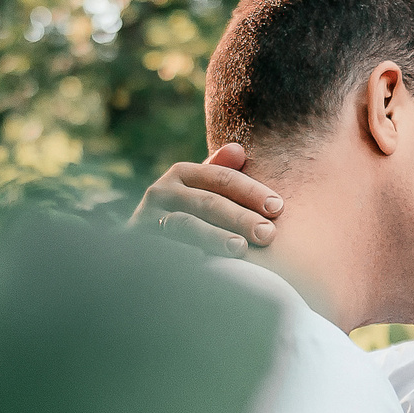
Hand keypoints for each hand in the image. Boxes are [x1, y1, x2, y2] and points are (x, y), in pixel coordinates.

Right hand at [127, 142, 283, 256]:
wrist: (135, 246)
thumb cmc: (180, 214)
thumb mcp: (198, 190)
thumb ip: (220, 172)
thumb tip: (240, 150)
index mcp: (181, 174)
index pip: (221, 178)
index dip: (251, 191)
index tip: (278, 207)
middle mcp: (161, 192)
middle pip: (208, 202)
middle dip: (240, 218)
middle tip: (268, 234)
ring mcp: (146, 218)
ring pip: (186, 225)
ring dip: (215, 237)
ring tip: (241, 248)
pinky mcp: (138, 244)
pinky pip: (164, 250)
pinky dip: (184, 256)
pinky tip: (203, 262)